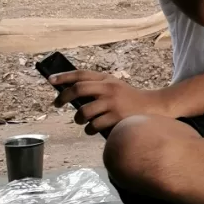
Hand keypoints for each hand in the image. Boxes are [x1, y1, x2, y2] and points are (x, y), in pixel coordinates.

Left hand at [51, 70, 175, 135]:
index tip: (50, 80)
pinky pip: (94, 126)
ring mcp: (113, 103)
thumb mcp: (115, 87)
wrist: (154, 107)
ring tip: (81, 121)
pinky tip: (93, 129)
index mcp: (107, 79)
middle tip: (57, 104)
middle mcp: (109, 89)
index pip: (81, 75)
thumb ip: (97, 87)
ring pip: (84, 112)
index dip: (63, 76)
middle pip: (78, 89)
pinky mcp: (116, 118)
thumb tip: (70, 94)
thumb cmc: (129, 99)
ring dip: (78, 119)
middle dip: (63, 97)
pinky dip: (90, 129)